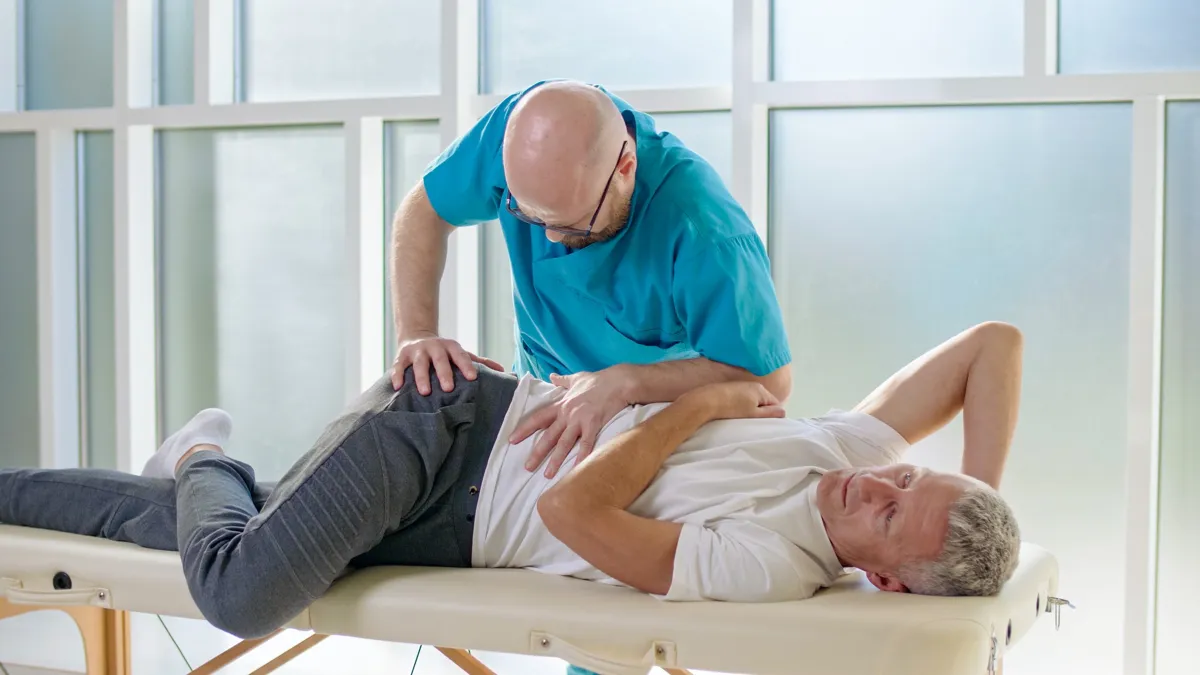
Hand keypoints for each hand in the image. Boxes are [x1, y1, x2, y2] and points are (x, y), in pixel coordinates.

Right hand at [392, 332, 504, 393]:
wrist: (417, 337)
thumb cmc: (444, 353)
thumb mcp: (460, 353)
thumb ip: (479, 361)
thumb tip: (503, 370)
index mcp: (451, 347)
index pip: (461, 355)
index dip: (466, 365)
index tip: (472, 378)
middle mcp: (435, 347)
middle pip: (440, 359)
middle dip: (444, 373)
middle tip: (448, 388)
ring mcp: (418, 351)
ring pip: (419, 363)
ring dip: (422, 376)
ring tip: (425, 392)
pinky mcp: (401, 356)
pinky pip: (398, 366)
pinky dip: (397, 375)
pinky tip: (398, 386)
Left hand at [510, 367, 634, 477]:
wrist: (617, 381)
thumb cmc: (597, 380)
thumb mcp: (576, 378)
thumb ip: (562, 380)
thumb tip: (552, 376)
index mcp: (561, 404)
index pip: (538, 418)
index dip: (524, 429)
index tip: (512, 440)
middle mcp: (567, 414)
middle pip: (548, 436)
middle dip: (537, 452)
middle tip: (527, 467)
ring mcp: (579, 419)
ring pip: (564, 443)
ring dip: (555, 460)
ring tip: (548, 475)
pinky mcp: (593, 424)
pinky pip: (586, 443)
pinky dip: (582, 456)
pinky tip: (577, 469)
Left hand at [686, 381, 785, 420]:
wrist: (707, 400)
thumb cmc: (732, 408)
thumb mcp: (754, 413)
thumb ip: (770, 413)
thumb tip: (784, 412)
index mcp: (761, 390)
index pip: (775, 403)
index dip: (772, 415)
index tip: (765, 424)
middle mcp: (753, 385)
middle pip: (764, 401)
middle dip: (761, 411)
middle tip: (754, 422)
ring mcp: (741, 385)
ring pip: (752, 400)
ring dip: (751, 409)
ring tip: (743, 418)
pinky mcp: (731, 388)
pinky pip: (742, 398)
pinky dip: (741, 405)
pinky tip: (734, 412)